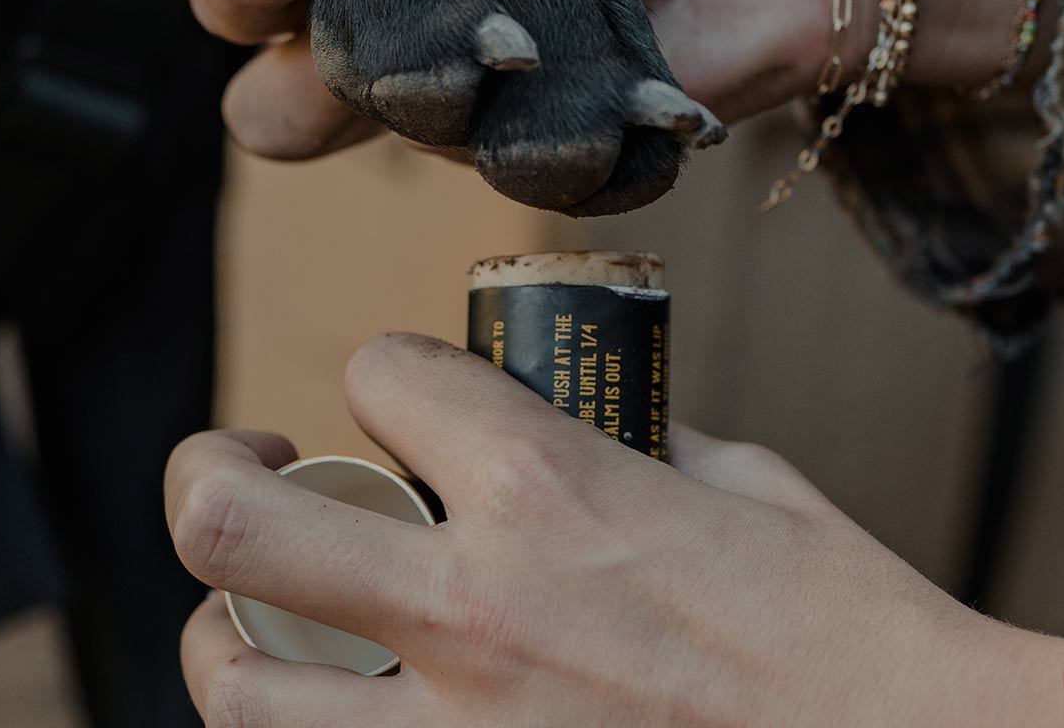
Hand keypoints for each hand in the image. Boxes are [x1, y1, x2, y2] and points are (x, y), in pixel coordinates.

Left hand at [164, 334, 1063, 725]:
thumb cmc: (851, 635)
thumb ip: (626, 449)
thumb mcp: (743, 489)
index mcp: (551, 492)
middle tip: (247, 467)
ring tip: (261, 616)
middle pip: (233, 523)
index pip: (380, 375)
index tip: (408, 393)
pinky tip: (349, 708)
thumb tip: (571, 432)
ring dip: (229, 637)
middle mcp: (476, 608)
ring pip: (238, 686)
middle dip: (212, 472)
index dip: (387, 370)